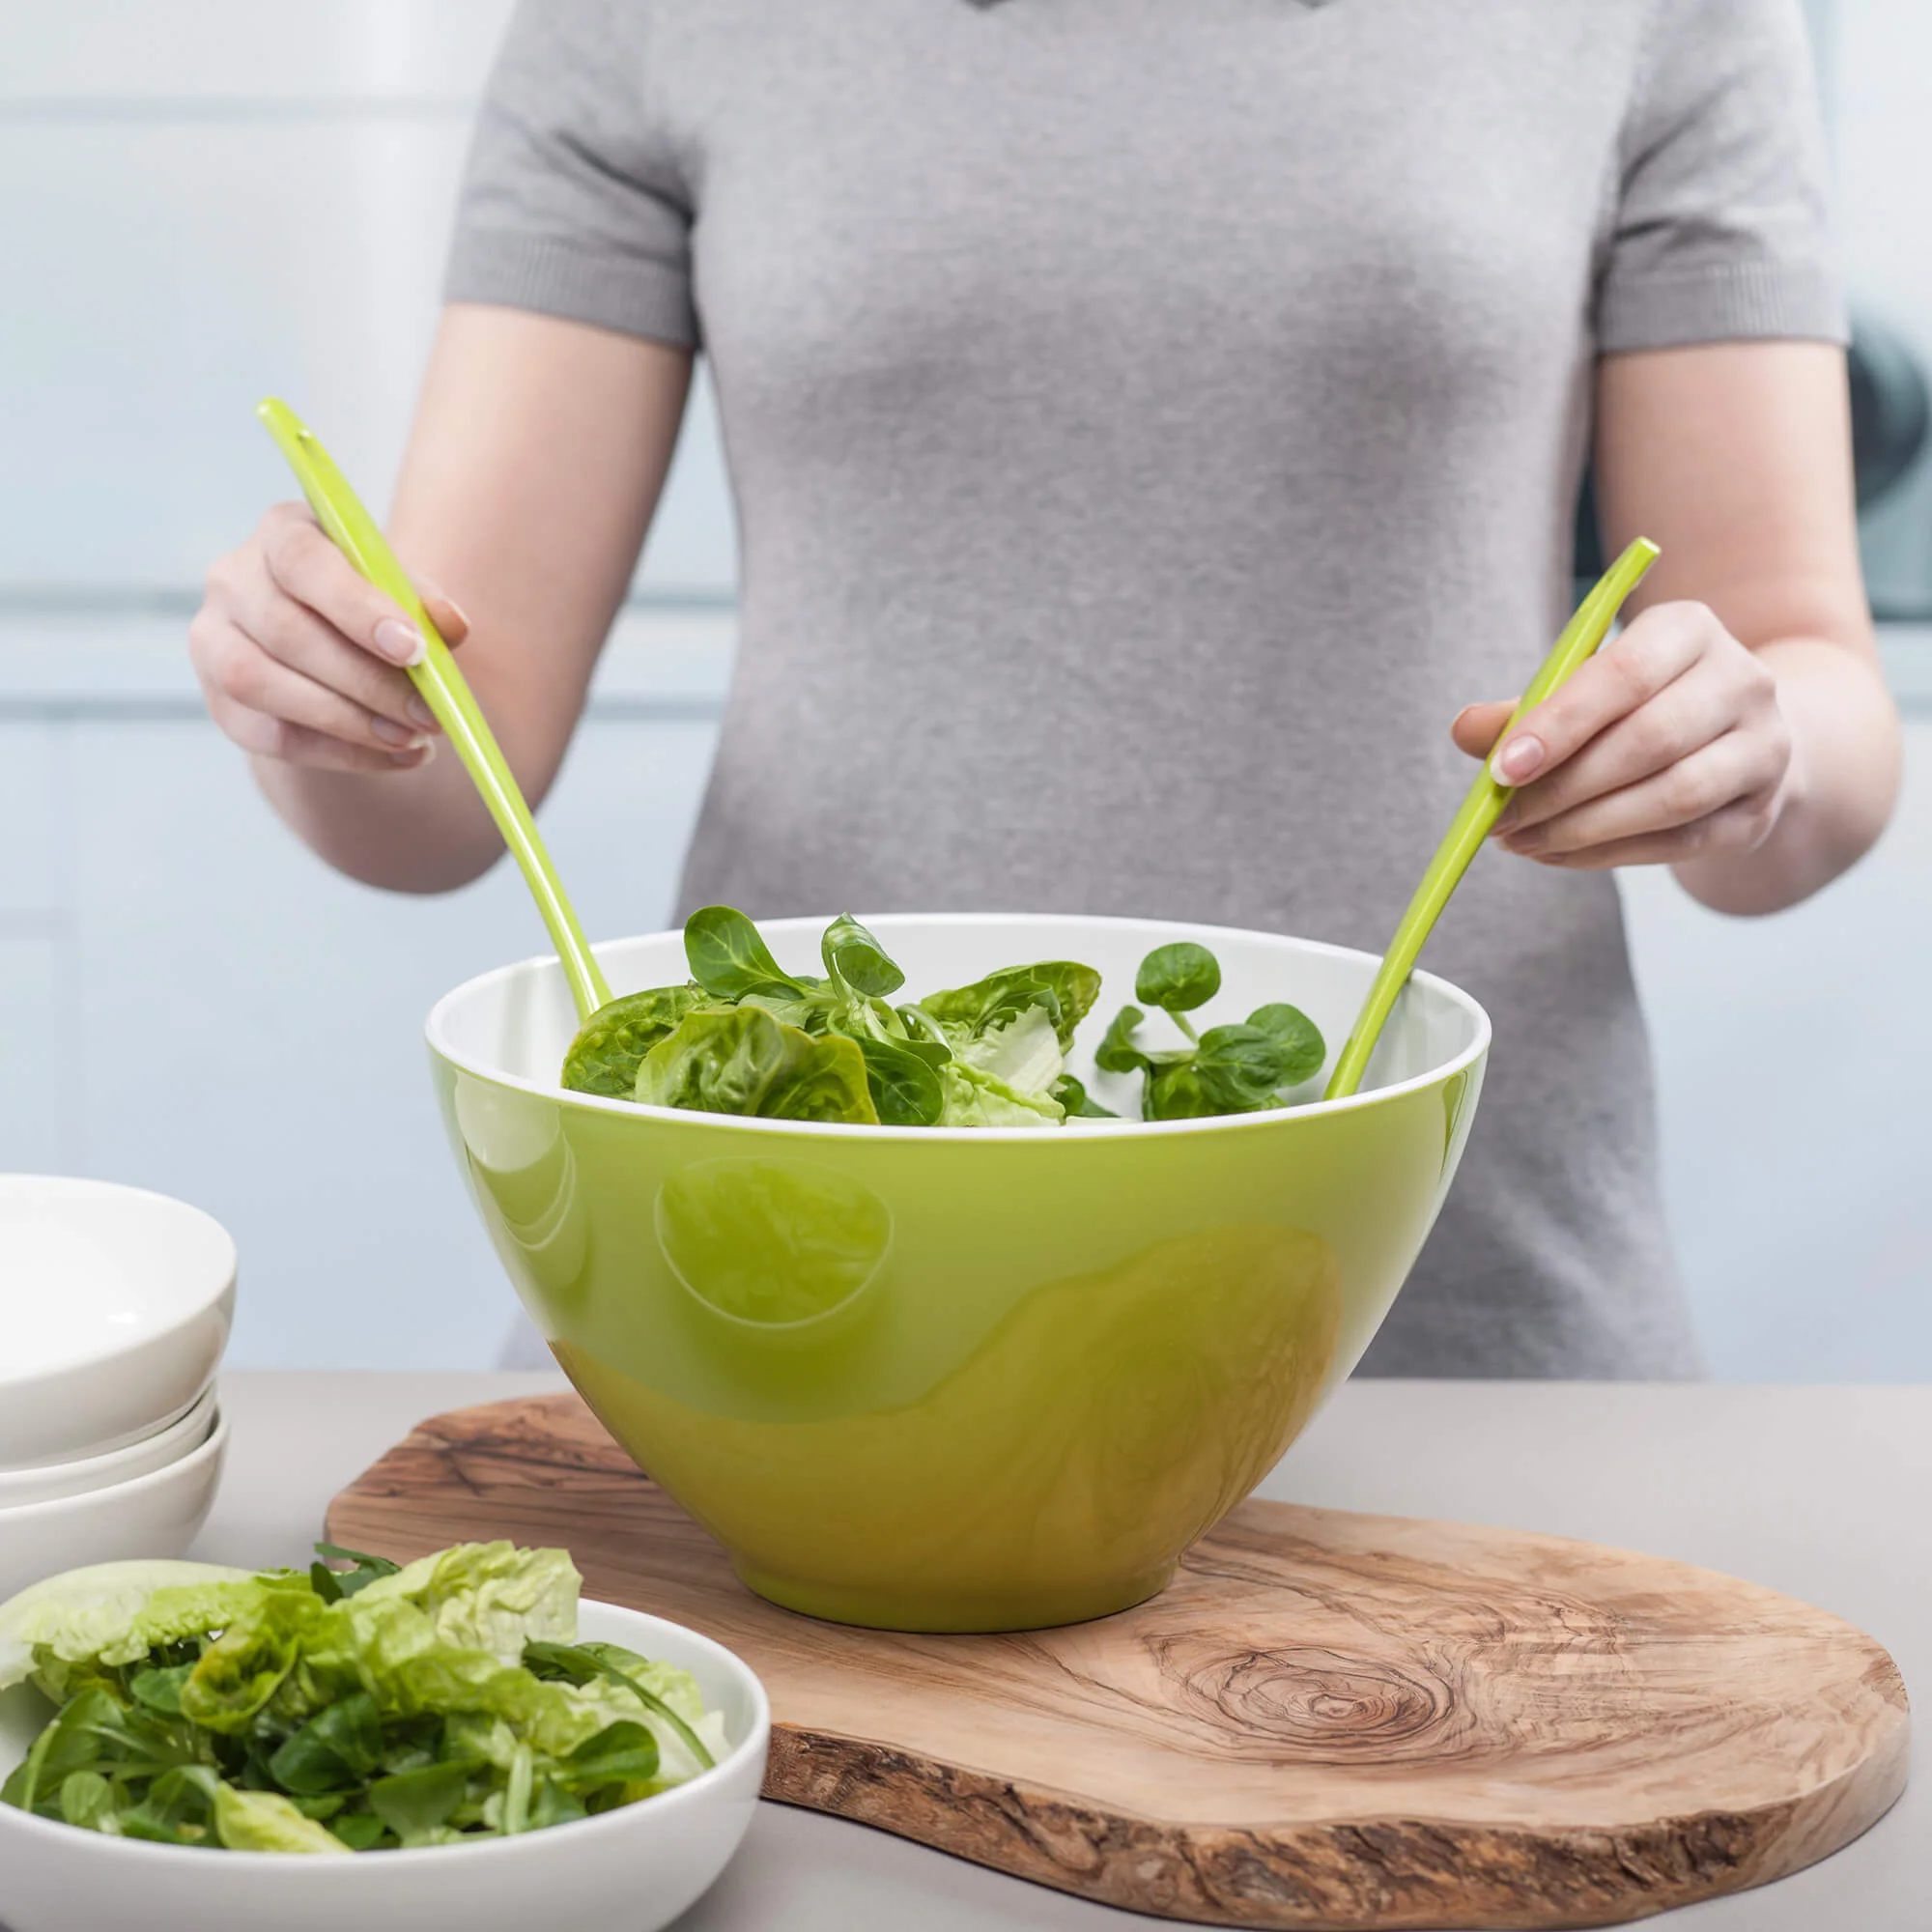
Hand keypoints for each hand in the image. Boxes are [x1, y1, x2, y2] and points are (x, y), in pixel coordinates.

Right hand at [190, 503, 470, 772]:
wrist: (331, 651)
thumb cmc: (372, 609)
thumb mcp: (402, 593)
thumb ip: (426, 603)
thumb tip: (452, 624)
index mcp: (282, 532)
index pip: (303, 560)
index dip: (356, 607)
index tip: (412, 649)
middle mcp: (233, 580)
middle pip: (287, 632)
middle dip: (368, 682)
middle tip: (429, 714)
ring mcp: (212, 640)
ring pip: (263, 685)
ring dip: (348, 721)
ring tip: (412, 738)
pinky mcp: (219, 701)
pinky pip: (270, 736)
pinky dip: (339, 753)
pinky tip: (392, 756)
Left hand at [1451, 601, 1795, 869]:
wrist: (1733, 740)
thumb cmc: (1636, 707)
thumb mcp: (1584, 689)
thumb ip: (1526, 708)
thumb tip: (1465, 731)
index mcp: (1689, 630)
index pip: (1626, 674)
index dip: (1560, 724)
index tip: (1500, 769)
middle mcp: (1742, 681)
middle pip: (1649, 740)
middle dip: (1562, 787)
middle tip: (1501, 819)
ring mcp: (1762, 748)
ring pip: (1670, 797)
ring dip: (1582, 828)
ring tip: (1521, 840)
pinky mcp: (1758, 811)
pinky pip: (1679, 841)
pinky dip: (1607, 853)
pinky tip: (1557, 852)